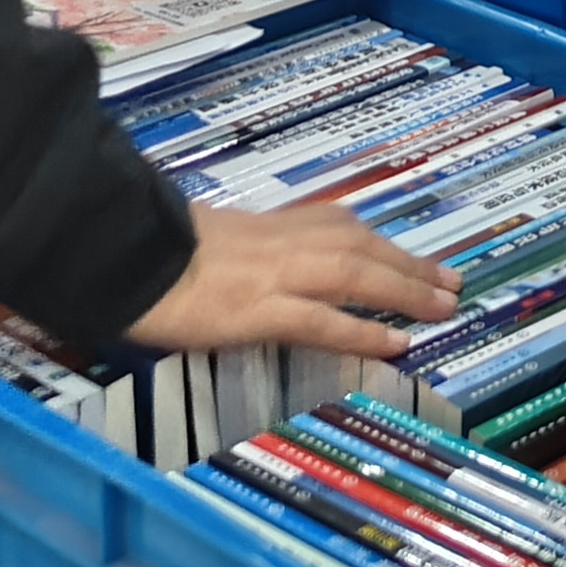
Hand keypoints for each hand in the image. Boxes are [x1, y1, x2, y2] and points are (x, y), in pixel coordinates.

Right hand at [122, 200, 460, 360]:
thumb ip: (237, 249)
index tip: (408, 253)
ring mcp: (270, 274)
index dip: (377, 240)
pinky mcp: (256, 309)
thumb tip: (253, 265)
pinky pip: (322, 320)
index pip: (336, 224)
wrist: (114, 253)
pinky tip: (394, 343)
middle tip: (451, 281)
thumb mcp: (202, 237)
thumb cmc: (146, 249)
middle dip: (408, 263)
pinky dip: (362, 330)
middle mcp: (277, 242)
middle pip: (359, 245)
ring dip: (404, 288)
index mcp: (263, 225)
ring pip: (355, 274)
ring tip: (443, 305)